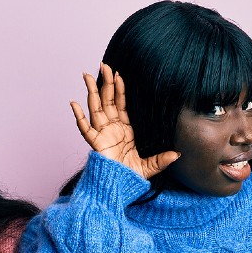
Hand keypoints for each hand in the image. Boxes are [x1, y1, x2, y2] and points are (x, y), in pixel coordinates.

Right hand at [70, 63, 179, 178]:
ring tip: (86, 74)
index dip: (119, 89)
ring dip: (91, 91)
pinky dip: (78, 116)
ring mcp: (102, 133)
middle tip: (104, 65)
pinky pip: (85, 128)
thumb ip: (162, 159)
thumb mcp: (150, 167)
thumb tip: (178, 155)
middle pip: (106, 100)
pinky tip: (73, 103)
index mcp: (124, 128)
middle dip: (105, 82)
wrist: (119, 188)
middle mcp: (111, 127)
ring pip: (95, 108)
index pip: (120, 103)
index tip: (119, 75)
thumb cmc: (131, 176)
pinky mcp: (95, 143)